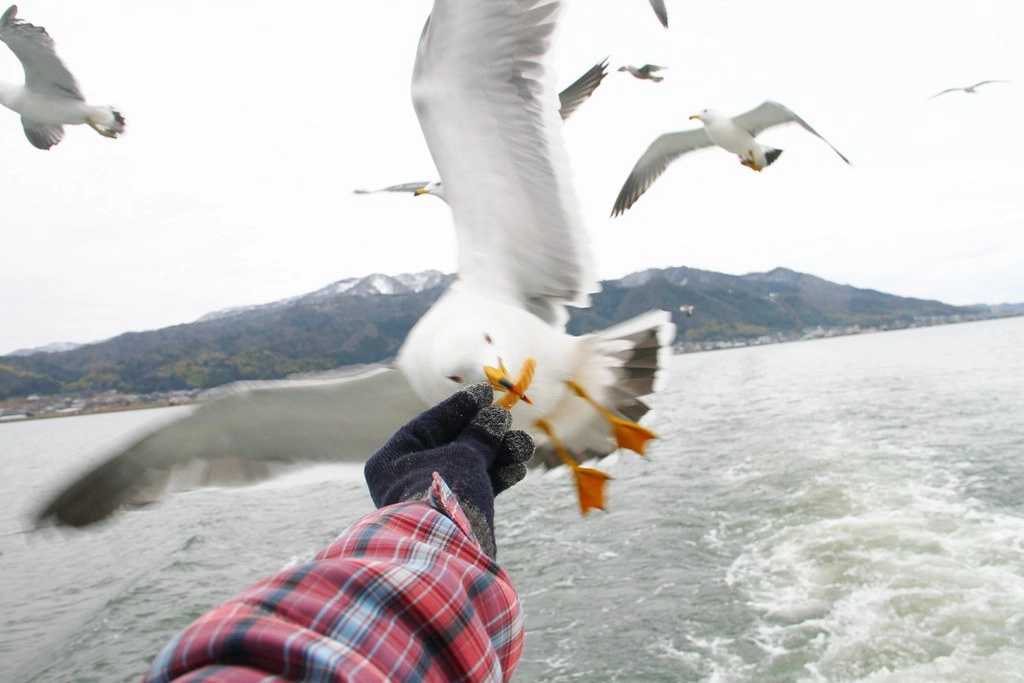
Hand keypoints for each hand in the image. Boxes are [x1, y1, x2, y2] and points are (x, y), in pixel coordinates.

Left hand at [364, 383, 534, 555]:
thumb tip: (494, 416)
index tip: (486, 391)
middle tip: (511, 420)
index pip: (428, 423)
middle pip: (451, 445)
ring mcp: (428, 499)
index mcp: (393, 460)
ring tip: (525, 446)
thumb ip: (479, 435)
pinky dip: (494, 478)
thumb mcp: (463, 457)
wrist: (447, 558)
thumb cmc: (445, 496)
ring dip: (496, 455)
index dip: (460, 407)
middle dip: (485, 434)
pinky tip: (518, 469)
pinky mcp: (451, 518)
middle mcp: (406, 479)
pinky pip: (473, 489)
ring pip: (466, 468)